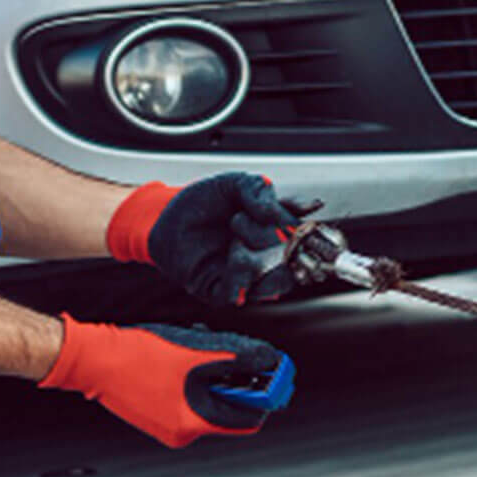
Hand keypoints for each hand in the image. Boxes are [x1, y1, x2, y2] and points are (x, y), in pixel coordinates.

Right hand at [39, 315, 293, 448]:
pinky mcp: (154, 413)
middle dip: (236, 380)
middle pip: (226, 408)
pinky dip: (192, 378)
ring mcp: (165, 425)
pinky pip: (186, 398)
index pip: (246, 419)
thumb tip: (265, 361)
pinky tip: (182, 354)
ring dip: (212, 375)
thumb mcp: (193, 353)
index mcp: (192, 424)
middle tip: (241, 355)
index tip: (275, 376)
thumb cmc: (137, 357)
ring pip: (205, 399)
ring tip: (201, 347)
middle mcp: (181, 432)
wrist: (93, 359)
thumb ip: (233, 360)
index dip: (264, 395)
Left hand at [106, 173, 321, 305]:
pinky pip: (242, 293)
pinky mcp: (223, 290)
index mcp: (276, 230)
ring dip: (259, 257)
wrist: (166, 215)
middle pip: (295, 262)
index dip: (309, 237)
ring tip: (236, 238)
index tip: (304, 227)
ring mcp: (247, 275)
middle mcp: (266, 256)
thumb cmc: (203, 201)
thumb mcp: (234, 183)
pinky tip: (231, 257)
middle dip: (272, 238)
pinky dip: (240, 275)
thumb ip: (258, 190)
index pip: (307, 241)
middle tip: (241, 219)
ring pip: (275, 283)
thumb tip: (278, 213)